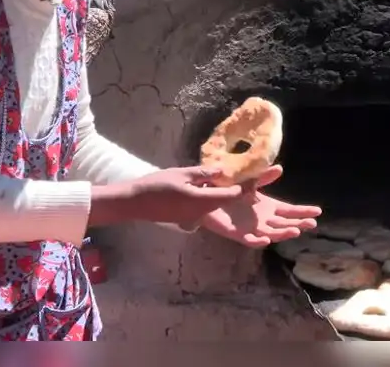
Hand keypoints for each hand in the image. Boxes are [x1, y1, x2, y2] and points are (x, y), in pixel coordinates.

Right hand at [89, 166, 244, 226]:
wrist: (135, 203)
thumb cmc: (156, 185)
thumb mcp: (182, 174)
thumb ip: (204, 173)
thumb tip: (223, 170)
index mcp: (203, 201)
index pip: (232, 196)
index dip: (244, 187)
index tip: (253, 176)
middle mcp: (202, 212)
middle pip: (226, 202)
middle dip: (237, 191)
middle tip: (249, 178)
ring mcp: (195, 217)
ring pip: (216, 205)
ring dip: (224, 195)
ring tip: (231, 180)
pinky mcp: (188, 218)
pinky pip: (206, 208)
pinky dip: (212, 199)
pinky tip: (210, 187)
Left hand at [201, 165, 321, 247]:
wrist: (208, 197)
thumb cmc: (230, 189)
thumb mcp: (249, 181)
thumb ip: (264, 177)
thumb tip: (280, 168)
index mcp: (268, 207)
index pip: (289, 211)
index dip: (303, 211)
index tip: (318, 211)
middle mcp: (263, 220)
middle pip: (285, 224)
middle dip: (299, 223)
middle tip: (312, 223)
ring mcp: (252, 228)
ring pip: (272, 234)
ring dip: (283, 233)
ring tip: (295, 230)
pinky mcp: (238, 234)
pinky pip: (249, 241)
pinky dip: (257, 242)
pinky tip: (266, 240)